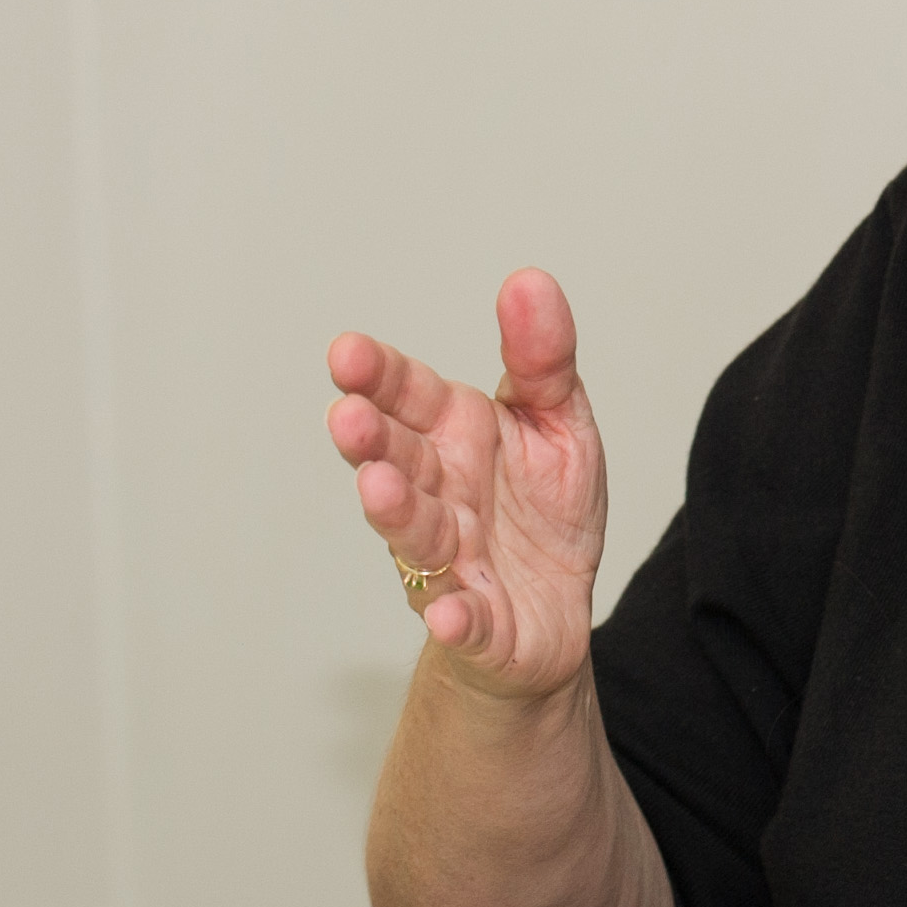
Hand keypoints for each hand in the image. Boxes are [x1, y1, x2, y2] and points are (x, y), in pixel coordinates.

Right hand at [326, 269, 607, 705]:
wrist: (557, 613)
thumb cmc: (543, 512)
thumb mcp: (558, 422)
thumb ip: (542, 359)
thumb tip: (529, 281)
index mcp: (454, 436)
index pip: (408, 396)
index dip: (378, 376)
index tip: (348, 353)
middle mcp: (439, 494)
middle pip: (398, 462)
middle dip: (372, 441)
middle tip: (349, 418)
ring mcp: (450, 561)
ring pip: (418, 537)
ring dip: (398, 513)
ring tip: (380, 489)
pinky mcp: (479, 625)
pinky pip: (465, 623)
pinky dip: (457, 619)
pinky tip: (453, 613)